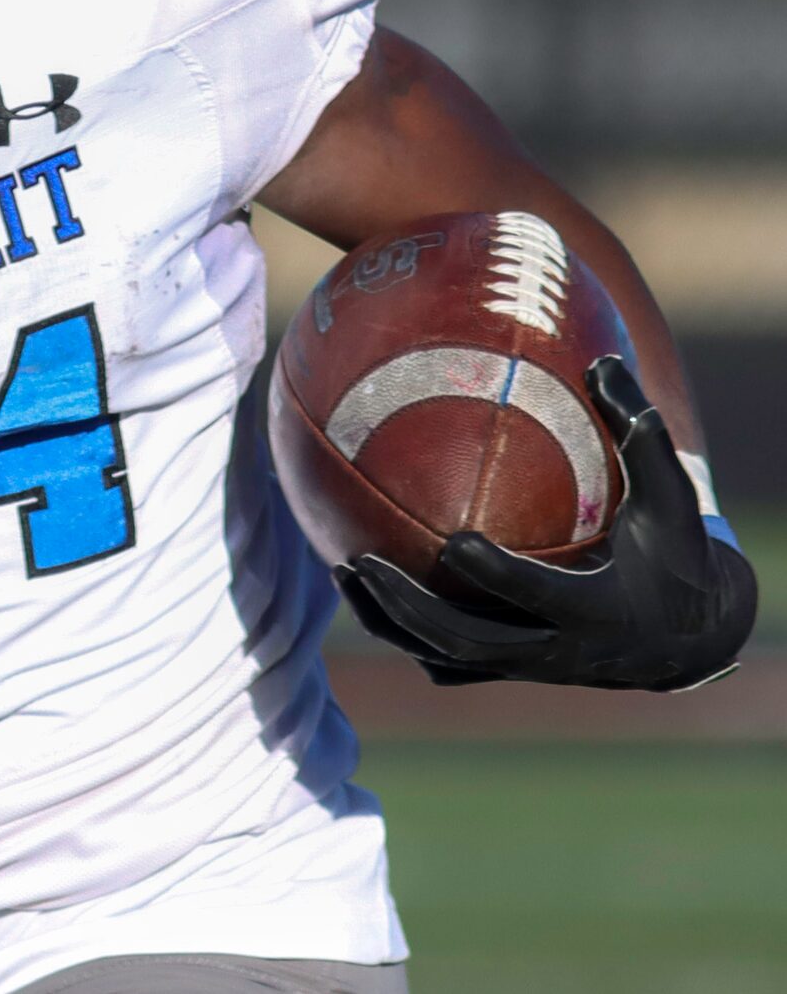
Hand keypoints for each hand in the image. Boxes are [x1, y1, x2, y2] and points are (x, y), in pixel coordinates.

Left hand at [335, 357, 756, 691]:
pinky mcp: (514, 670)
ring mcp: (530, 666)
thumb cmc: (676, 550)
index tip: (452, 541)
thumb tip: (603, 358)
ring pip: (448, 657)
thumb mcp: (672, 494)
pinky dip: (407, 635)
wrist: (684, 637)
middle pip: (469, 639)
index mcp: (596, 608)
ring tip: (344, 570)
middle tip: (362, 559)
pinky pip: (450, 663)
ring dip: (392, 621)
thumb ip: (640, 431)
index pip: (536, 595)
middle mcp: (557, 648)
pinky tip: (367, 593)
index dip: (496, 575)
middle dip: (411, 606)